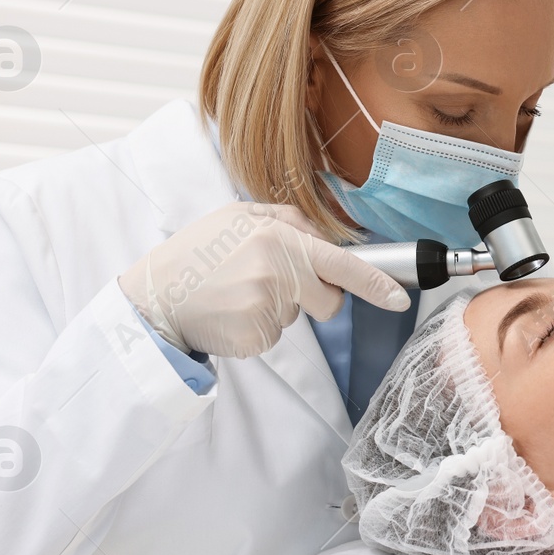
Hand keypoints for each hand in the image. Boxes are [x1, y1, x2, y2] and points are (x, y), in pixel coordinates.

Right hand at [119, 203, 409, 357]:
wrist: (154, 294)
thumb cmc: (198, 254)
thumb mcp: (239, 218)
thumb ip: (289, 222)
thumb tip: (329, 240)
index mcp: (277, 237)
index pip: (341, 263)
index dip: (376, 284)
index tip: (399, 299)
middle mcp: (276, 271)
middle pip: (329, 301)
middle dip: (314, 298)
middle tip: (270, 284)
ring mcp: (265, 306)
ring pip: (299, 318)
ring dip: (279, 309)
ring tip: (239, 293)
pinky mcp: (255, 336)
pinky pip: (276, 336)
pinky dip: (259, 328)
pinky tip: (232, 313)